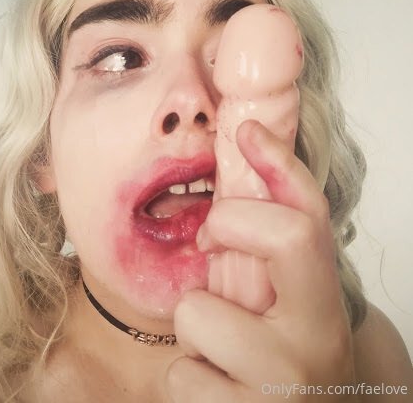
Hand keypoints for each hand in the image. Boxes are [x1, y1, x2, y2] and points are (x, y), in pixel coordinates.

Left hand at [165, 120, 357, 401]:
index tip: (248, 131)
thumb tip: (251, 132)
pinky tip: (217, 383)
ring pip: (199, 313)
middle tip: (217, 244)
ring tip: (221, 344)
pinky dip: (188, 374)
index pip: (311, 217)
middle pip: (283, 237)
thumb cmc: (285, 344)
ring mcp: (283, 387)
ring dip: (196, 324)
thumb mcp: (290, 292)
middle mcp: (317, 339)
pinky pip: (181, 374)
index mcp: (325, 299)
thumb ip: (272, 226)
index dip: (280, 166)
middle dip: (229, 225)